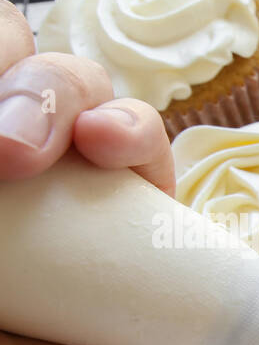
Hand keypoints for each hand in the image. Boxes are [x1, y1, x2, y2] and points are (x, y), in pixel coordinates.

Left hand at [0, 0, 171, 344]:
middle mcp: (4, 204)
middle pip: (19, 74)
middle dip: (16, 75)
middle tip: (3, 148)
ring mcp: (70, 231)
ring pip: (88, 109)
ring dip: (72, 92)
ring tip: (67, 143)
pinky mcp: (143, 269)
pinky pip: (157, 183)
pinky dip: (142, 139)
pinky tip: (116, 147)